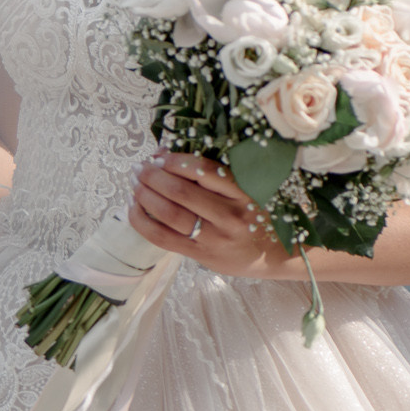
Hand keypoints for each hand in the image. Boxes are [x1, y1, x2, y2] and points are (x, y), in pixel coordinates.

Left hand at [128, 153, 294, 279]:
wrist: (276, 255)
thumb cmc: (258, 215)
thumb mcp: (247, 189)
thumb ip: (213, 174)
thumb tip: (165, 154)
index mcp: (244, 193)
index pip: (203, 170)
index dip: (175, 160)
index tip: (159, 156)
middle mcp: (230, 216)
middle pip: (181, 192)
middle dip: (152, 175)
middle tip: (140, 167)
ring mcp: (214, 238)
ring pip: (169, 214)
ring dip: (144, 195)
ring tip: (135, 184)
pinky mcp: (201, 255)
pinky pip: (162, 237)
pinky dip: (142, 221)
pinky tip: (134, 208)